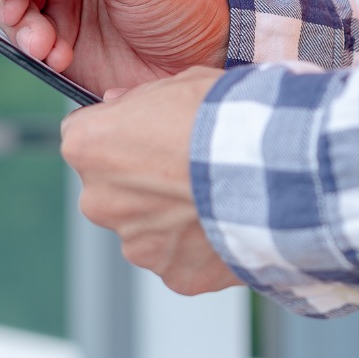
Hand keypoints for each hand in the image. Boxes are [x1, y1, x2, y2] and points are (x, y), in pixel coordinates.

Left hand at [61, 67, 242, 295]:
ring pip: (146, 229)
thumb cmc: (227, 119)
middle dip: (142, 182)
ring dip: (171, 217)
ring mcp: (136, 244)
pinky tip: (227, 223)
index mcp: (89, 147)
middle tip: (187, 168)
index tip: (146, 135)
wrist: (274, 168)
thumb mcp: (180, 84)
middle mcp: (99, 201)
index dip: (119, 135)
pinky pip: (181, 258)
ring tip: (216, 197)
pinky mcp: (173, 274)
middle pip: (111, 191)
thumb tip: (119, 105)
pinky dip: (199, 247)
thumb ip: (139, 99)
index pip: (83, 139)